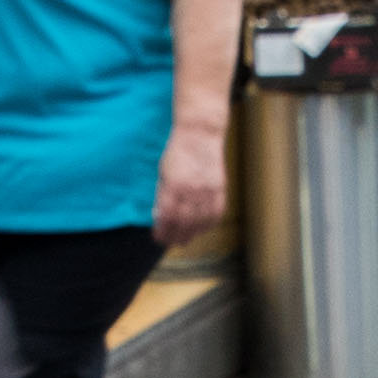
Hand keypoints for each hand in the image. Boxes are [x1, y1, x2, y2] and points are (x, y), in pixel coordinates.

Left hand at [154, 120, 229, 244]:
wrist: (200, 135)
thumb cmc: (177, 153)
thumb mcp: (163, 172)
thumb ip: (163, 194)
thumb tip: (161, 217)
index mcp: (174, 185)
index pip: (168, 216)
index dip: (163, 230)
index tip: (158, 237)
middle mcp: (192, 190)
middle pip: (184, 222)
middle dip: (175, 236)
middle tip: (170, 242)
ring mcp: (208, 191)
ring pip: (201, 221)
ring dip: (192, 234)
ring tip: (184, 240)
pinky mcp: (220, 189)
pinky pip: (215, 213)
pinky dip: (208, 224)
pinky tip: (201, 229)